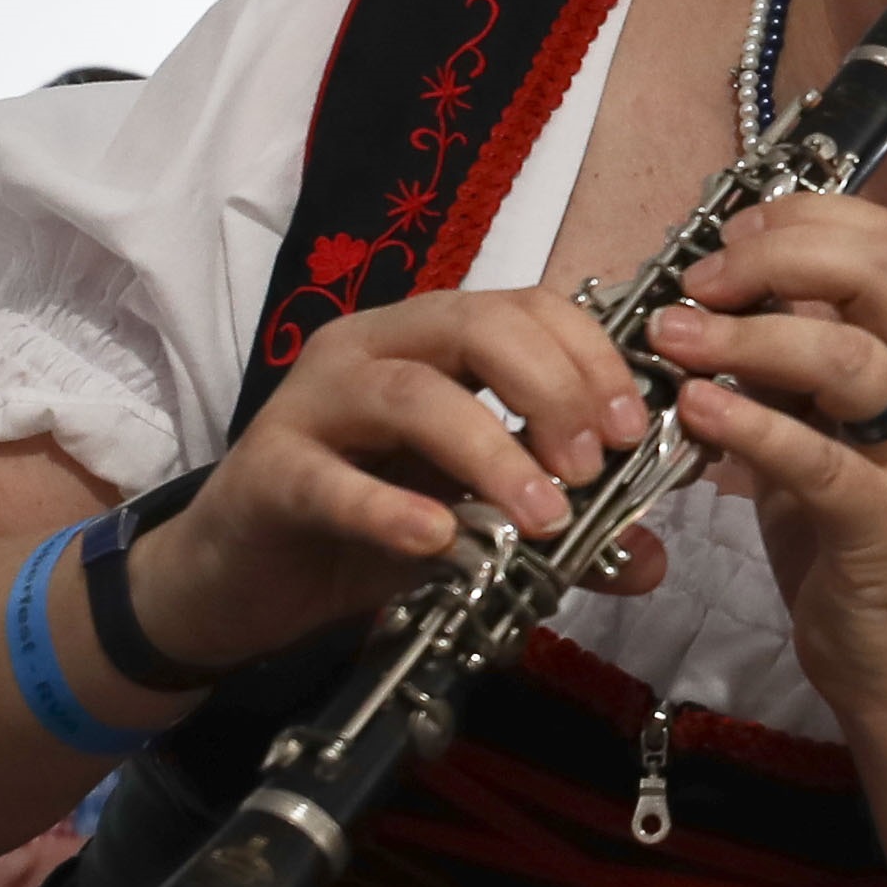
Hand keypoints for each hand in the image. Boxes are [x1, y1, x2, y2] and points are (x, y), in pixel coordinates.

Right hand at [128, 284, 672, 673]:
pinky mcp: (269, 472)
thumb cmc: (361, 530)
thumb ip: (560, 534)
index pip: (525, 308)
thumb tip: (648, 560)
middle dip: (550, 390)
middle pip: (474, 327)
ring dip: (490, 452)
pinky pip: (332, 480)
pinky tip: (438, 542)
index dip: (589, 358)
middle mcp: (371, 349)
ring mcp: (313, 403)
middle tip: (591, 468)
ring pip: (412, 394)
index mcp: (429, 340)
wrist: (237, 578)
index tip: (633, 431)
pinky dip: (391, 509)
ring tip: (543, 517)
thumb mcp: (474, 525)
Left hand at [644, 191, 886, 737]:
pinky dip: (754, 426)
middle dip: (781, 256)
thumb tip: (710, 288)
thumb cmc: (845, 533)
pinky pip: (823, 462)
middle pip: (883, 274)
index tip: (724, 240)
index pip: (885, 239)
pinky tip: (695, 411)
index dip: (800, 218)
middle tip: (699, 283)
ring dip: (751, 337)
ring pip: (853, 360)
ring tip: (673, 340)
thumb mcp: (811, 425)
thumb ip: (781, 360)